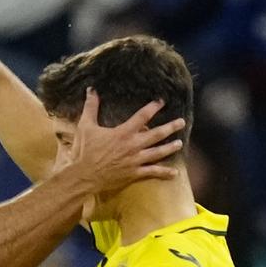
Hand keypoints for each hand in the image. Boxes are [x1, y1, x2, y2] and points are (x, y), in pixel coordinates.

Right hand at [59, 89, 185, 195]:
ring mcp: (135, 160)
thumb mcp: (85, 126)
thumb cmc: (84, 151)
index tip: (162, 102)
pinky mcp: (134, 173)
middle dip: (170, 127)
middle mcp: (133, 145)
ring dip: (170, 148)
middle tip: (181, 122)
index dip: (153, 107)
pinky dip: (164, 172)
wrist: (84, 176)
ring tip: (179, 144)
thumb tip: (91, 90)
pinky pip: (152, 172)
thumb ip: (91, 108)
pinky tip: (175, 173)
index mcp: (123, 133)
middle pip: (157, 134)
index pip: (142, 116)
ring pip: (158, 153)